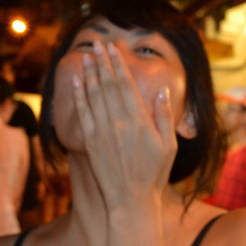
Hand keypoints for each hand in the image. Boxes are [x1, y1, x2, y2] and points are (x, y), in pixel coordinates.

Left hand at [72, 40, 176, 209]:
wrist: (130, 200)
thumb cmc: (154, 174)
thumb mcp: (168, 145)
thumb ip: (164, 117)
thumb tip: (162, 91)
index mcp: (138, 120)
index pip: (125, 85)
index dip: (118, 64)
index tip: (113, 49)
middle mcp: (118, 122)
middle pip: (108, 85)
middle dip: (102, 62)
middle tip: (97, 45)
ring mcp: (102, 131)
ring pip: (93, 95)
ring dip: (89, 74)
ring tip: (86, 57)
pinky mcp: (90, 141)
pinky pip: (82, 113)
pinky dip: (79, 95)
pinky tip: (76, 82)